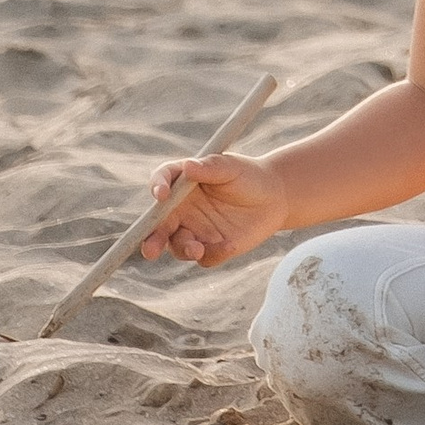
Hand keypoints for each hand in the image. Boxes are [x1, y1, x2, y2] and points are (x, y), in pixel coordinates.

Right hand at [136, 150, 291, 268]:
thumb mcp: (231, 166)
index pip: (161, 182)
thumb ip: (209, 168)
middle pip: (158, 225)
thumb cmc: (248, 175)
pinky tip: (230, 245)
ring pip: (178, 247)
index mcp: (182, 184)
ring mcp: (195, 231)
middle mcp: (182, 210)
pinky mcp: (211, 249)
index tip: (161, 194)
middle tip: (149, 250)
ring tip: (196, 249)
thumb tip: (188, 167)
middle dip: (151, 239)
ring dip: (183, 249)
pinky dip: (214, 254)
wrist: (275, 197)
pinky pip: (206, 257)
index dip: (157, 187)